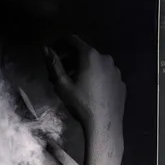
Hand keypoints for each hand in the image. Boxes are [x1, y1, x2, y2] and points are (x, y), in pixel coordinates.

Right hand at [46, 37, 125, 164]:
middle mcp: (105, 58)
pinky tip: (90, 90)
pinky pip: (105, 74)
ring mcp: (116, 70)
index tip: (52, 52)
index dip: (59, 43)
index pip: (72, 39)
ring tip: (74, 83)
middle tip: (59, 73)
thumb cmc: (81, 103)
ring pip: (96, 63)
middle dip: (70, 59)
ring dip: (83, 68)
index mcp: (90, 55)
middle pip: (84, 52)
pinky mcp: (121, 82)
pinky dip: (96, 76)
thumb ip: (53, 64)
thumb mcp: (62, 84)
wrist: (104, 124)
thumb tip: (44, 48)